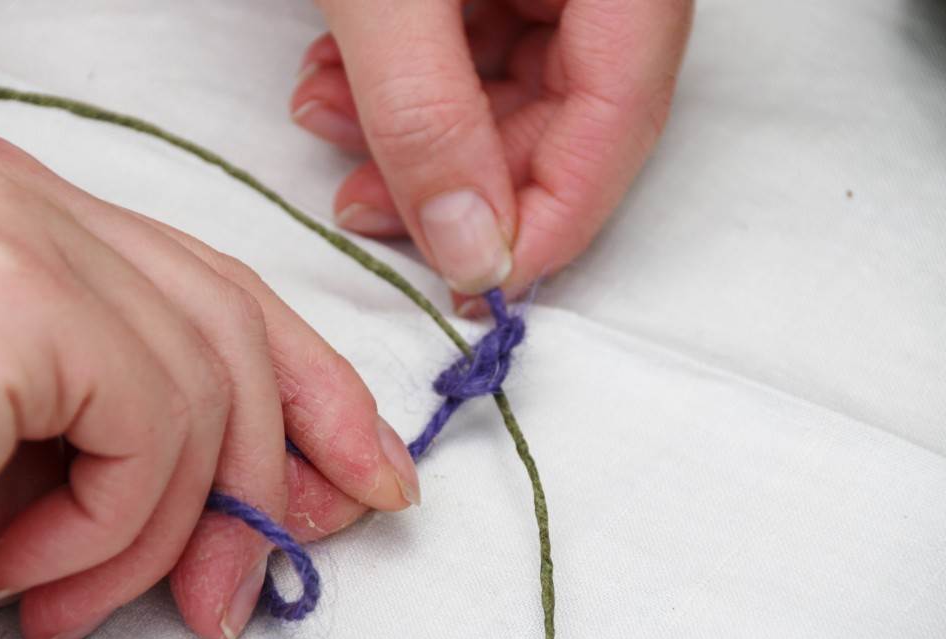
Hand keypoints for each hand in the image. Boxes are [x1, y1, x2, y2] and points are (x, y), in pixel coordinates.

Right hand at [0, 127, 417, 638]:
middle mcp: (17, 192)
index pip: (219, 289)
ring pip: (202, 377)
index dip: (313, 386)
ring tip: (78, 604)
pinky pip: (147, 411)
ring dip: (166, 525)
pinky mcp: (6, 281)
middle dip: (270, 468)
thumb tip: (295, 502)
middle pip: (231, 322)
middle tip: (244, 590)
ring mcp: (9, 219)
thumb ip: (164, 467)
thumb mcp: (39, 488)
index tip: (368, 472)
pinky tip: (32, 572)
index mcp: (27, 225)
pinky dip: (118, 519)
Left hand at [291, 0, 692, 313]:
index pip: (618, 122)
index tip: (475, 285)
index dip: (548, 219)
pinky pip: (480, 47)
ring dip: (414, 129)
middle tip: (365, 207)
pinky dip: (411, 79)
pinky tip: (341, 77)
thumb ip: (426, 114)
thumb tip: (470, 250)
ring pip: (512, 90)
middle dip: (452, 178)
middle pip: (564, 119)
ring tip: (327, 120)